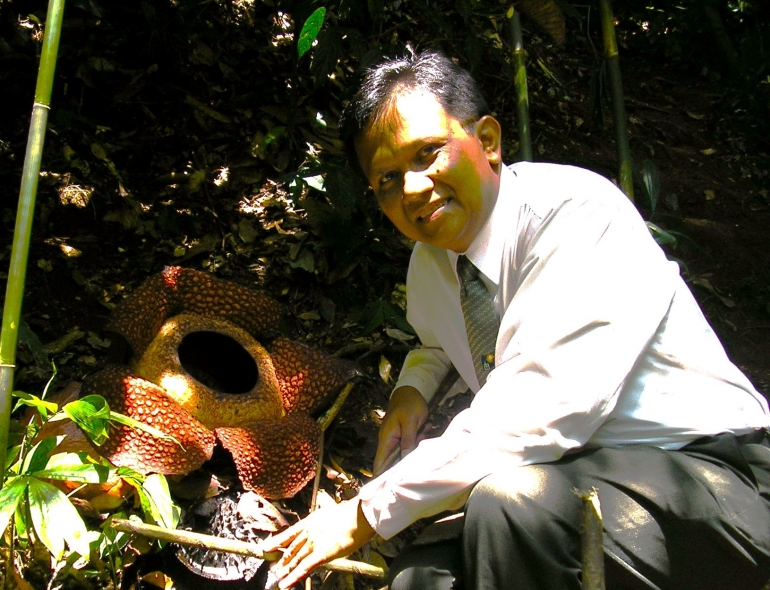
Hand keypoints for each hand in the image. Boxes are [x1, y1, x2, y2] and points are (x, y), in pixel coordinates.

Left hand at [260, 498, 374, 588]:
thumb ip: (327, 523)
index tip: (268, 546)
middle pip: (291, 548)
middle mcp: (309, 532)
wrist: (358, 516)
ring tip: (277, 576)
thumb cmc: (352, 514)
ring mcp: (313, 543)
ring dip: (285, 569)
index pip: (290, 533)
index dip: (278, 541)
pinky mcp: (321, 555)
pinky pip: (304, 569)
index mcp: (311, 520)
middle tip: (273, 566)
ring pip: (295, 559)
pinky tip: (285, 585)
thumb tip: (328, 528)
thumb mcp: (334, 514)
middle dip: (281, 559)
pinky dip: (293, 578)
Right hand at [373, 386, 428, 474]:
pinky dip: (418, 443)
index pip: (379, 464)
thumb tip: (405, 460)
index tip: (386, 492)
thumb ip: (408, 441)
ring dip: (415, 450)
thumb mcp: (410, 422)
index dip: (381, 478)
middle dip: (406, 463)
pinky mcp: (404, 437)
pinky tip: (425, 429)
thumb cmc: (409, 404)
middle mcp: (388, 442)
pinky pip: (410, 446)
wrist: (410, 390)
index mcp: (386, 440)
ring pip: (404, 454)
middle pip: (393, 463)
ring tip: (423, 431)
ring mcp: (396, 440)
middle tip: (419, 455)